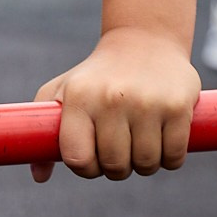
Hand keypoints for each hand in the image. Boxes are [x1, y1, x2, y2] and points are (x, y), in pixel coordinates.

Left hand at [29, 27, 200, 181]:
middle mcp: (112, 99)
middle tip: (120, 147)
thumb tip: (38, 176)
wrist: (144, 40)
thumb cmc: (96, 76)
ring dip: (144, 163)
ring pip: (146, 164)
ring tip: (140, 140)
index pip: (78, 158)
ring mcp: (147, 103)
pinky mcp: (178, 107)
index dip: (85, 167)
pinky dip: (170, 158)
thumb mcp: (62, 92)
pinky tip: (163, 137)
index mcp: (80, 97)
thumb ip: (44, 133)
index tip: (92, 157)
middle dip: (117, 167)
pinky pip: (174, 157)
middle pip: (115, 166)